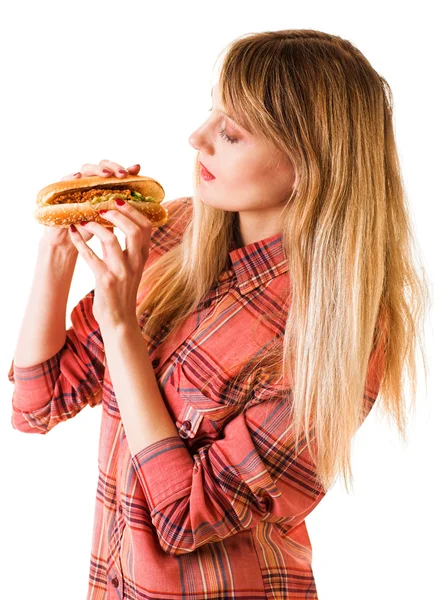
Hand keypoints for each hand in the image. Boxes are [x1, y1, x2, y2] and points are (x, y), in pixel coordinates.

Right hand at [42, 160, 141, 247]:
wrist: (70, 241)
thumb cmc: (92, 229)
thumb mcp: (112, 219)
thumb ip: (124, 209)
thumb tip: (149, 204)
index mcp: (104, 186)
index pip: (115, 171)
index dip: (125, 168)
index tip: (135, 170)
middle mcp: (91, 182)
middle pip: (102, 166)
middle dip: (113, 167)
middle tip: (122, 174)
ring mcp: (76, 184)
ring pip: (86, 169)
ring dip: (96, 170)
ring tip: (105, 175)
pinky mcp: (62, 191)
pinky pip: (64, 180)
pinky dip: (70, 177)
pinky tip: (78, 176)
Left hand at [67, 196, 151, 329]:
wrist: (120, 319)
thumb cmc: (123, 291)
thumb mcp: (132, 267)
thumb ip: (128, 247)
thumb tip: (120, 222)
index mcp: (142, 256)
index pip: (146, 227)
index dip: (134, 210)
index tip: (119, 200)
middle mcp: (135, 262)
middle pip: (134, 229)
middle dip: (117, 213)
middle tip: (102, 205)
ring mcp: (121, 272)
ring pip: (111, 240)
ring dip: (95, 226)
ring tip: (84, 220)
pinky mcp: (105, 281)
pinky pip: (90, 256)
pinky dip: (79, 242)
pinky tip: (72, 233)